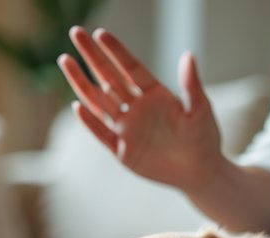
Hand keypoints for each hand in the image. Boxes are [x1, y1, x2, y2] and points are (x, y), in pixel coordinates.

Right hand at [59, 27, 224, 190]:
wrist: (201, 172)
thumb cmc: (204, 138)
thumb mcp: (200, 110)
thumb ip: (191, 85)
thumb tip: (188, 55)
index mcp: (154, 94)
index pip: (130, 68)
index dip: (116, 51)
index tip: (100, 33)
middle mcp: (137, 108)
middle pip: (109, 77)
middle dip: (92, 56)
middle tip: (75, 32)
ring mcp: (127, 128)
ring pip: (99, 101)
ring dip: (82, 82)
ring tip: (65, 60)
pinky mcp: (123, 151)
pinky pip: (102, 133)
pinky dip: (90, 121)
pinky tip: (77, 106)